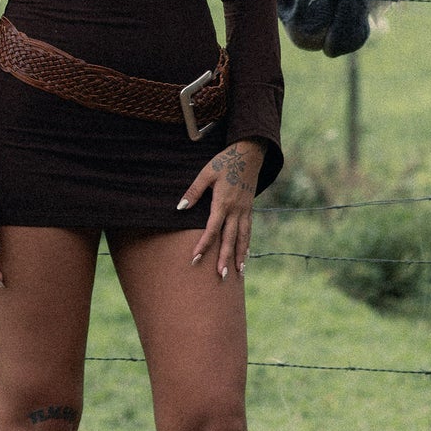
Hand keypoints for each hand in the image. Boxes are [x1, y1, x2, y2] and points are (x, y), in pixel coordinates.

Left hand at [180, 138, 261, 277]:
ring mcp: (245, 211)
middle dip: (224, 259)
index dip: (203, 245)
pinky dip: (247, 245)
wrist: (250, 153)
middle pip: (229, 239)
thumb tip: (180, 208)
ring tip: (238, 274)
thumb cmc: (225, 161)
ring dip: (239, 256)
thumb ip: (194, 191)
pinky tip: (245, 256)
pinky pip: (248, 231)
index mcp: (223, 202)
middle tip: (221, 277)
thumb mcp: (207, 173)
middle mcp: (236, 210)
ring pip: (242, 238)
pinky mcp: (249, 209)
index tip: (195, 259)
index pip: (212, 229)